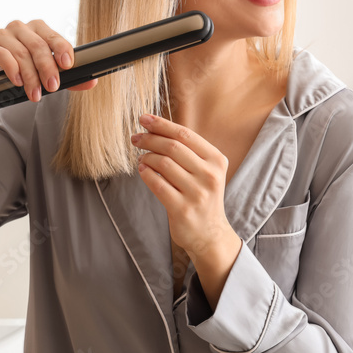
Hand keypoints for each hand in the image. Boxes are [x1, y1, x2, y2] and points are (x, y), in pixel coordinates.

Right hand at [0, 19, 96, 101]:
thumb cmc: (23, 72)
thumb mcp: (47, 75)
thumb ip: (69, 78)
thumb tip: (92, 82)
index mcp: (38, 29)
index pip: (53, 36)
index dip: (62, 49)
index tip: (68, 65)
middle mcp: (20, 28)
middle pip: (38, 46)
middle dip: (47, 68)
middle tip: (53, 87)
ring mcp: (2, 36)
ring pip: (21, 53)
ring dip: (30, 76)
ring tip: (36, 94)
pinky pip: (2, 55)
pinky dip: (12, 69)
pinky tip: (17, 82)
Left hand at [131, 114, 240, 306]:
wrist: (210, 233)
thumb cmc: (202, 196)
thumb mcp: (205, 171)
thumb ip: (188, 151)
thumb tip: (156, 128)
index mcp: (217, 160)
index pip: (185, 134)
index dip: (162, 124)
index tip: (144, 119)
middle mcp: (209, 175)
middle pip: (172, 147)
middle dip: (150, 139)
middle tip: (136, 138)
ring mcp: (197, 193)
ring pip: (163, 164)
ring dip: (146, 157)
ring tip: (141, 157)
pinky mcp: (182, 209)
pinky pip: (157, 184)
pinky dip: (146, 174)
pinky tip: (142, 170)